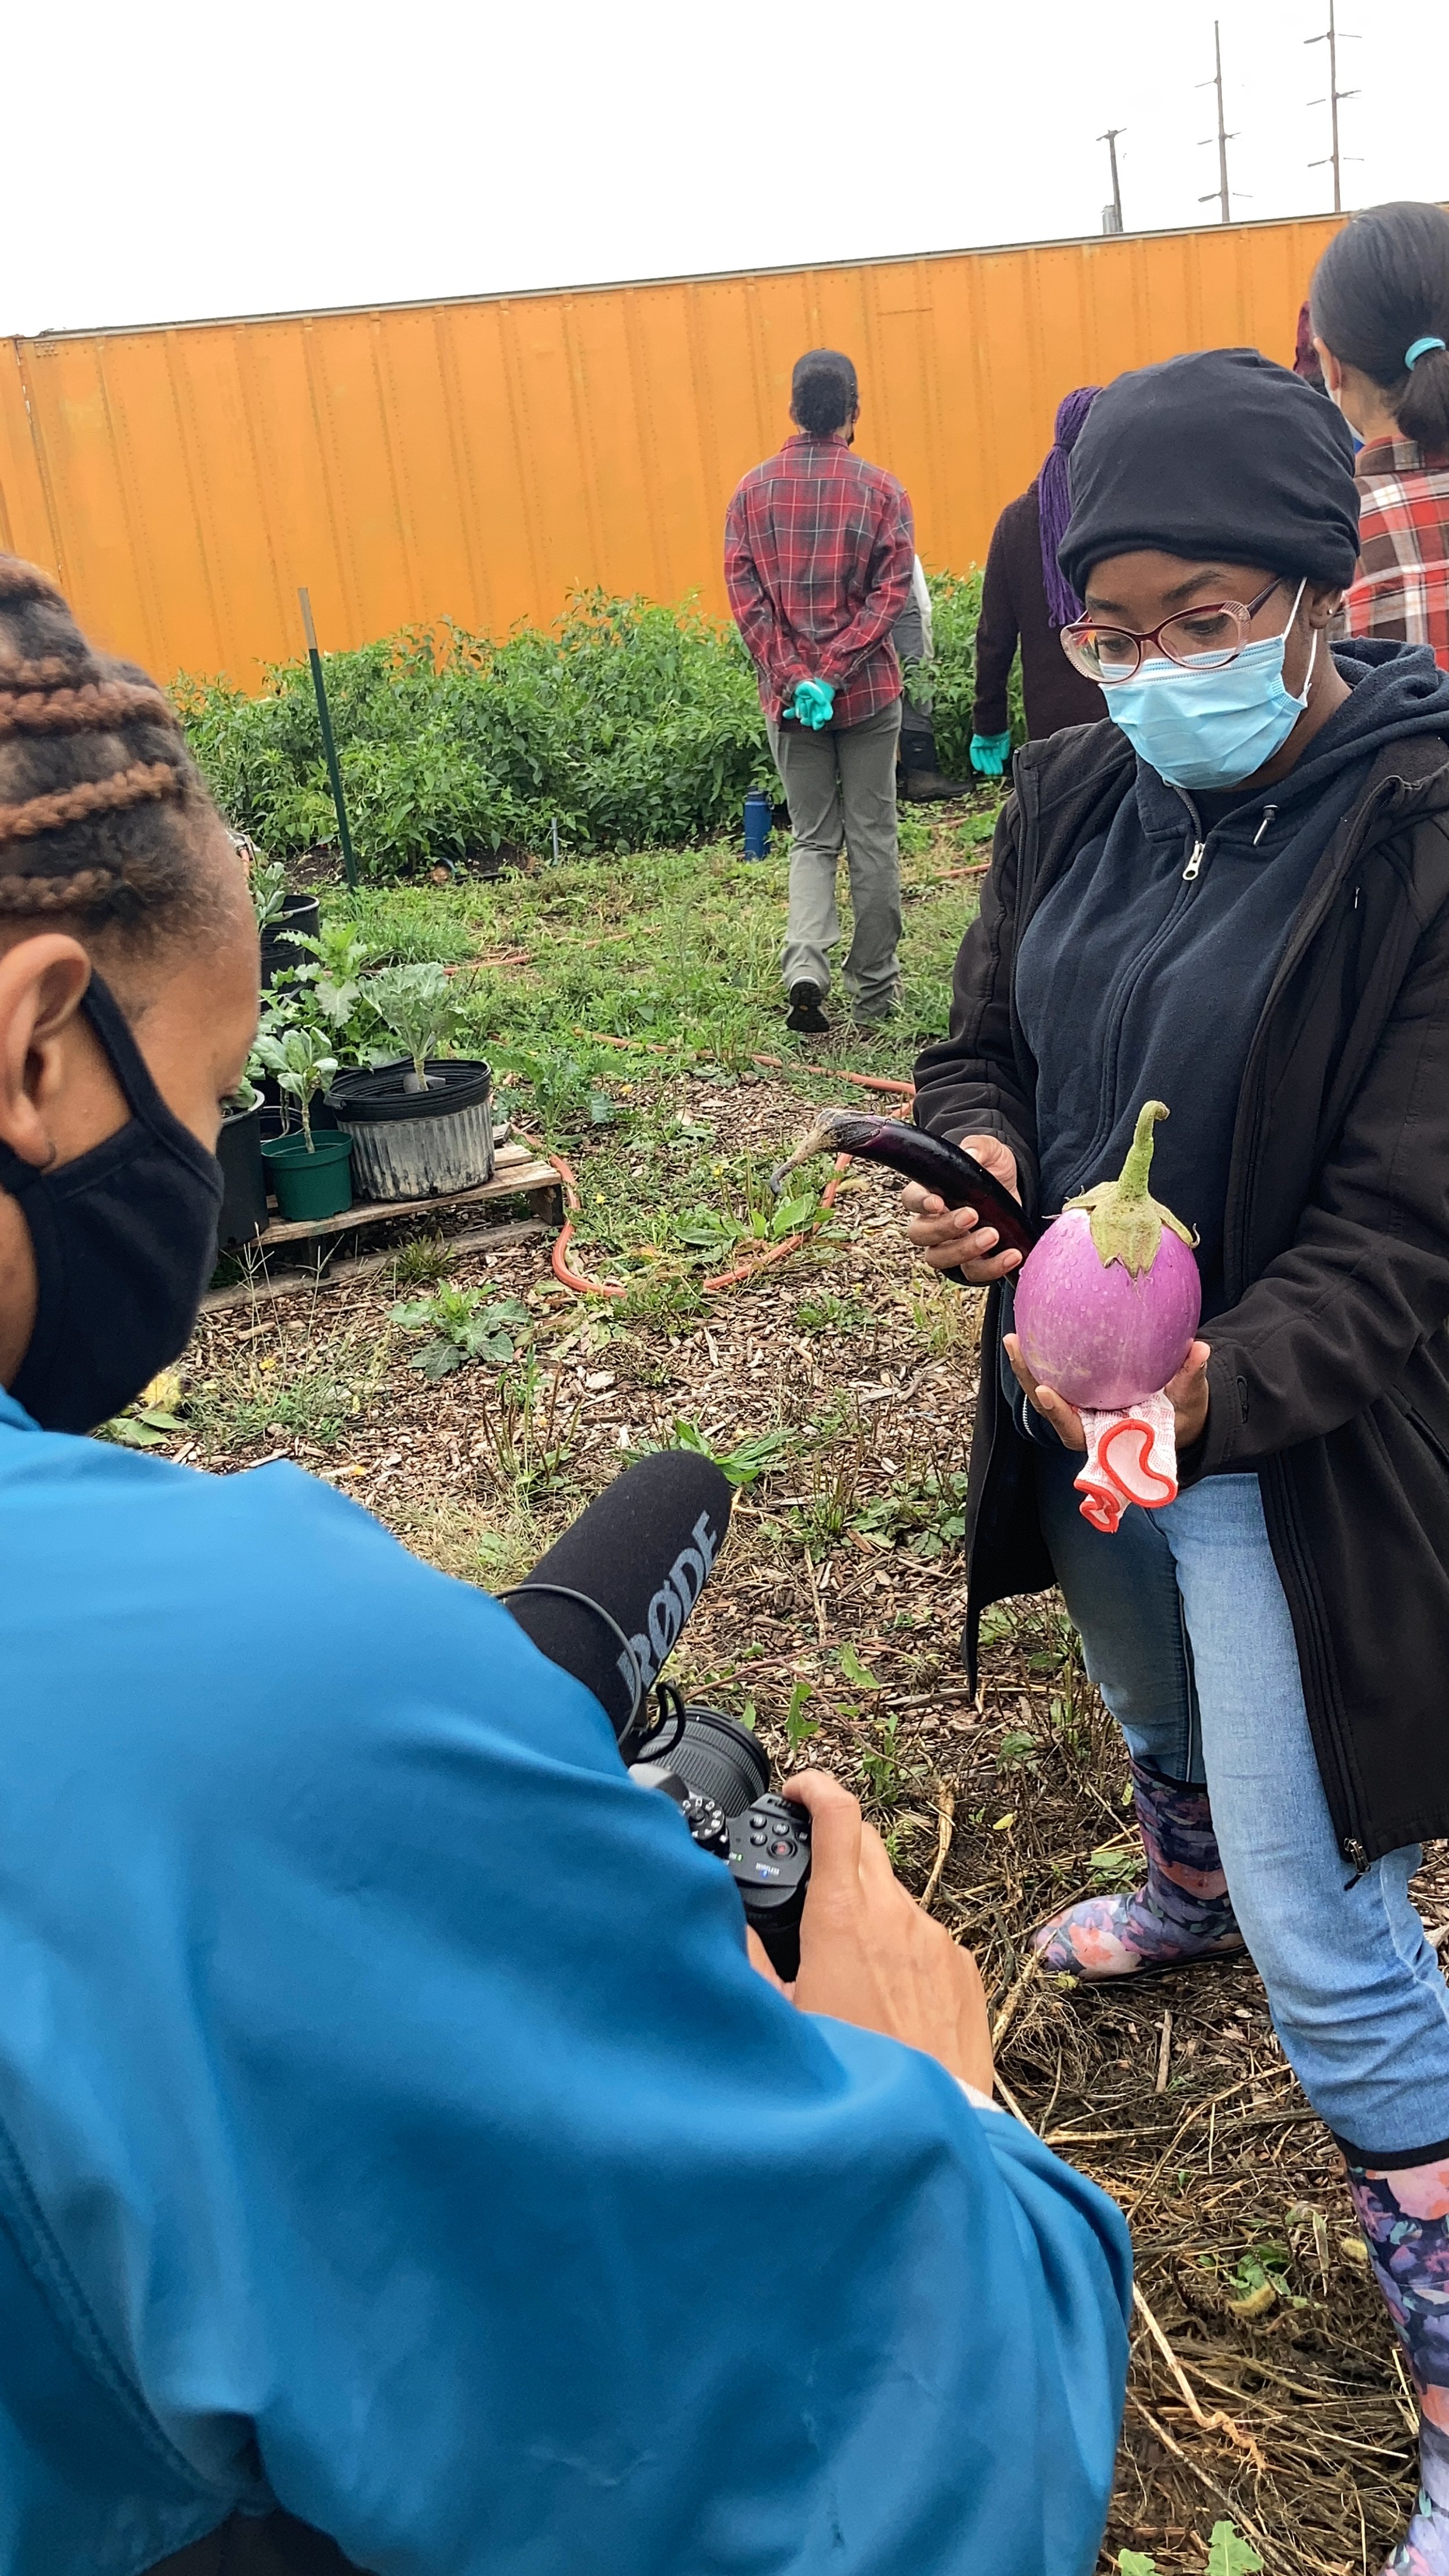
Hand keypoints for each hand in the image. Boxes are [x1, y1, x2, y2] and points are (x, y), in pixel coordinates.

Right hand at [748, 1770, 992, 2093]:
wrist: (924, 2123)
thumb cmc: (846, 2076)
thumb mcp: (780, 2015)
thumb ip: (750, 1957)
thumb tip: (726, 1916)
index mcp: (843, 1917)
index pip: (837, 1814)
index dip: (815, 1788)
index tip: (798, 1792)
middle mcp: (896, 1915)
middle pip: (865, 1844)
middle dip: (836, 1846)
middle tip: (810, 1877)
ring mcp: (936, 1939)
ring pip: (896, 1899)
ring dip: (869, 1911)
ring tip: (848, 1970)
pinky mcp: (964, 1967)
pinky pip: (927, 1939)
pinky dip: (903, 1951)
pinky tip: (888, 2000)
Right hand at [901, 1132, 1021, 1282]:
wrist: (1015, 1189)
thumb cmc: (992, 1167)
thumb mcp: (991, 1151)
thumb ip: (980, 1148)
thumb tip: (971, 1153)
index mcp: (929, 1193)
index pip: (911, 1200)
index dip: (919, 1204)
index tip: (937, 1202)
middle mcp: (932, 1222)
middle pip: (920, 1234)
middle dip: (943, 1228)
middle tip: (972, 1216)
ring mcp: (950, 1245)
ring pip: (939, 1258)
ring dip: (964, 1250)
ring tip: (993, 1235)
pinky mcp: (973, 1261)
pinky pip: (973, 1274)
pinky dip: (992, 1268)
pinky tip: (1012, 1255)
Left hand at [969, 730, 1010, 777]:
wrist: (992, 720)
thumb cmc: (1000, 728)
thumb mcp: (1005, 740)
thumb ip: (1004, 749)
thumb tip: (1003, 758)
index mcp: (994, 744)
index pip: (995, 757)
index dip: (997, 764)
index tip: (999, 771)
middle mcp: (987, 745)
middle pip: (989, 758)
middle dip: (991, 766)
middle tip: (994, 773)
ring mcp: (981, 744)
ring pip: (982, 757)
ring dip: (985, 765)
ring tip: (989, 772)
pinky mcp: (975, 743)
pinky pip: (974, 754)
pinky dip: (976, 761)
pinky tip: (979, 767)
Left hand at [1002, 1334, 1212, 1452]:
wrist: (1180, 1418)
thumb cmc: (1183, 1415)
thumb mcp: (1190, 1401)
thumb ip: (1191, 1379)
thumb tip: (1200, 1350)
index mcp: (1106, 1436)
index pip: (1074, 1429)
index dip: (1058, 1413)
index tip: (1046, 1391)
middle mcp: (1087, 1423)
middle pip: (1049, 1406)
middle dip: (1029, 1379)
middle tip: (1015, 1344)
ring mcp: (1081, 1407)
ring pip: (1046, 1390)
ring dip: (1028, 1365)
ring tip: (1015, 1335)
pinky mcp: (1082, 1391)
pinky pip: (1059, 1375)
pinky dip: (1046, 1355)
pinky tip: (1038, 1323)